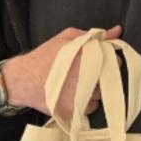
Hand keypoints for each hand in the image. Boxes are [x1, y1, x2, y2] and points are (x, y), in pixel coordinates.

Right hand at [2, 25, 122, 117]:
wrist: (23, 80)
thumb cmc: (44, 57)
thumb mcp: (66, 38)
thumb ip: (95, 35)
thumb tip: (117, 31)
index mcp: (88, 56)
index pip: (116, 61)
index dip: (110, 61)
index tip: (100, 62)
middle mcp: (88, 77)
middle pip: (110, 79)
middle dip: (101, 75)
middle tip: (86, 73)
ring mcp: (83, 96)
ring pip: (101, 94)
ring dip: (94, 90)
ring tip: (77, 84)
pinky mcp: (76, 110)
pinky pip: (91, 107)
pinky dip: (86, 102)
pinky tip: (73, 95)